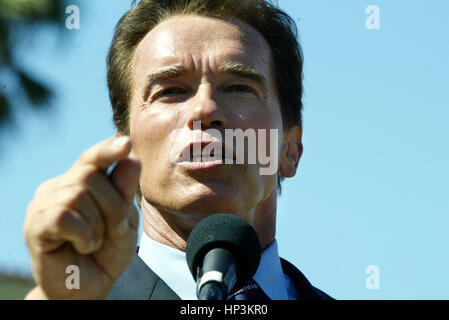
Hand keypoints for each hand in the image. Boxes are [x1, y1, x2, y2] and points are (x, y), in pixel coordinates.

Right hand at [23, 136, 140, 298]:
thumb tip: (130, 155)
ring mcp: (43, 205)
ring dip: (99, 224)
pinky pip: (65, 216)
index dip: (108, 149)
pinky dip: (84, 235)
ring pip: (78, 194)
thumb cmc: (107, 252)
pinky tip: (82, 247)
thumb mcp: (124, 219)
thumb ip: (124, 189)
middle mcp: (58, 188)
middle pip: (90, 175)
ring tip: (94, 242)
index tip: (127, 143)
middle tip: (115, 230)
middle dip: (114, 205)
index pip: (93, 157)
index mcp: (79, 182)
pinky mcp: (35, 226)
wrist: (90, 288)